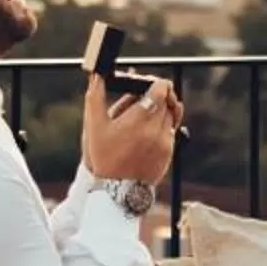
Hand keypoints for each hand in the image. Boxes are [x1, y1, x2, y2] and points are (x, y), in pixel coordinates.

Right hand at [83, 72, 182, 186]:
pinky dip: (163, 126)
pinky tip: (148, 131)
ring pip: (172, 114)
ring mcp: (165, 141)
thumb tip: (97, 76)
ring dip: (163, 109)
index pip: (160, 90)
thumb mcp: (94, 126)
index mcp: (138, 119)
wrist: (117, 189)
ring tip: (147, 114)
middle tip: (146, 96)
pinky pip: (171, 130)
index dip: (159, 83)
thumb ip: (95, 97)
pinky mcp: (169, 152)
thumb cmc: (104, 156)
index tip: (153, 83)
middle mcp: (155, 129)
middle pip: (168, 100)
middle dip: (159, 95)